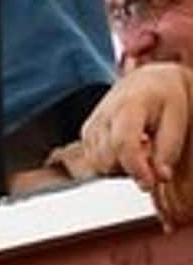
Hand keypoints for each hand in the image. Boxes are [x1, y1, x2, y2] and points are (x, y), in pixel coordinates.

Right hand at [80, 62, 192, 230]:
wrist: (149, 81)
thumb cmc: (165, 98)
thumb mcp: (176, 120)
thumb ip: (168, 150)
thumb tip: (159, 177)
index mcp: (128, 106)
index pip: (122, 143)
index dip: (135, 168)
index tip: (150, 183)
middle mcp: (104, 114)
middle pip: (105, 157)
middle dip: (129, 169)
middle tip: (150, 160)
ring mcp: (93, 123)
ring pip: (97, 162)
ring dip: (119, 167)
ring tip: (140, 152)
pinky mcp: (88, 131)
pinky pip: (93, 159)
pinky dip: (110, 162)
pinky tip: (128, 151)